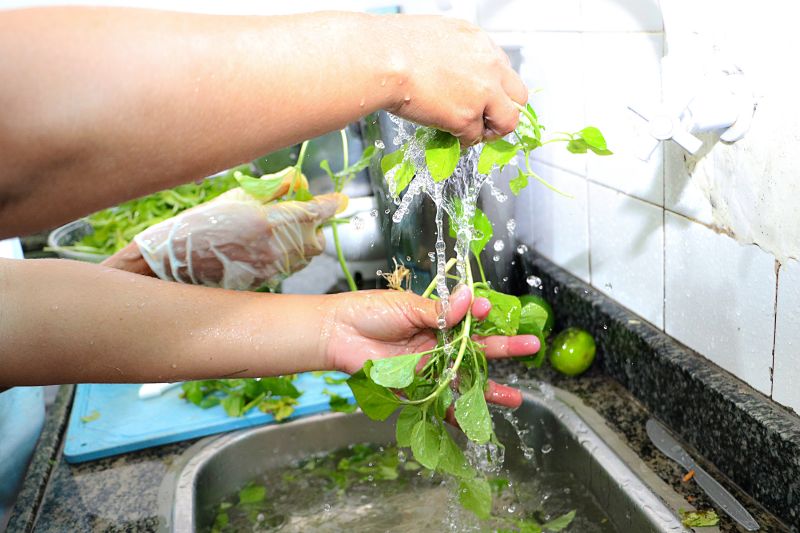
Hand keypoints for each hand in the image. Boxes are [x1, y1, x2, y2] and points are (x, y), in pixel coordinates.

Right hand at [103, 188, 346, 290]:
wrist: (175, 263)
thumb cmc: (199, 225)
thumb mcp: (236, 197)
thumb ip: (272, 189)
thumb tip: (298, 179)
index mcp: (268, 221)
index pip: (314, 212)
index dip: (329, 204)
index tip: (337, 199)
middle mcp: (275, 248)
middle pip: (317, 237)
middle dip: (314, 224)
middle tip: (299, 211)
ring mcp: (272, 268)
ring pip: (307, 255)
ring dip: (304, 240)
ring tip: (281, 229)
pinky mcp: (267, 281)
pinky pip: (292, 266)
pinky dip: (291, 254)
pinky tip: (271, 245)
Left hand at [322, 286, 538, 407]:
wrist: (338, 333)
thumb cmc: (369, 312)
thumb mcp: (408, 306)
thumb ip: (441, 311)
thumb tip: (472, 300)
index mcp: (437, 319)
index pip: (470, 320)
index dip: (486, 318)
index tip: (496, 312)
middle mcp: (437, 344)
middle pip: (476, 350)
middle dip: (504, 349)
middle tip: (531, 346)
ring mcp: (428, 367)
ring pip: (464, 380)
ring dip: (488, 390)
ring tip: (515, 398)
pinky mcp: (415, 388)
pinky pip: (439, 404)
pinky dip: (456, 415)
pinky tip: (476, 423)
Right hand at [377, 15, 527, 144]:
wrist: (382, 58)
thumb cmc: (393, 44)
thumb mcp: (435, 35)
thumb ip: (453, 54)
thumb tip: (450, 71)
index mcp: (478, 41)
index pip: (502, 68)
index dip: (494, 87)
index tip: (485, 97)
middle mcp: (488, 65)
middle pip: (518, 96)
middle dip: (505, 111)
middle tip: (489, 120)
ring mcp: (481, 93)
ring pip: (507, 121)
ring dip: (490, 130)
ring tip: (473, 133)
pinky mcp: (466, 117)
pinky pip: (474, 137)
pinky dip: (463, 140)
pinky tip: (449, 135)